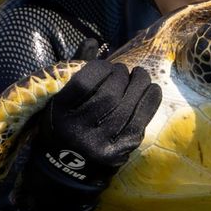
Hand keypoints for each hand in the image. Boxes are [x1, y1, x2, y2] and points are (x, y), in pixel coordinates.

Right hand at [19, 47, 161, 210]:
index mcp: (59, 114)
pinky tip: (151, 88)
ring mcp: (100, 144)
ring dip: (138, 84)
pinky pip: (140, 121)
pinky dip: (150, 100)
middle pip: (109, 94)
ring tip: (139, 75)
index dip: (100, 68)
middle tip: (123, 71)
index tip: (106, 65)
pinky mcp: (119, 152)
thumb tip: (94, 41)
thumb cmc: (63, 125)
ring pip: (127, 106)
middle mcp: (78, 131)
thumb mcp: (59, 99)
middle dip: (121, 76)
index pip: (84, 84)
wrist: (66, 169)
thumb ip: (75, 70)